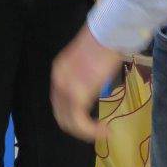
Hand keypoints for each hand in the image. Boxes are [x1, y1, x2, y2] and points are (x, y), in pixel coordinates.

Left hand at [51, 24, 122, 141]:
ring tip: (102, 131)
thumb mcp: (88, 61)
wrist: (108, 34)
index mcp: (60, 71)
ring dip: (86, 132)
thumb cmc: (104, 43)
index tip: (90, 119)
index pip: (60, 101)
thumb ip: (85, 76)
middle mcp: (58, 80)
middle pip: (61, 114)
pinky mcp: (77, 94)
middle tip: (96, 130)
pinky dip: (92, 130)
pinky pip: (80, 121)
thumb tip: (93, 86)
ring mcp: (65, 87)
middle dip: (78, 127)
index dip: (73, 114)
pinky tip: (105, 129)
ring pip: (70, 122)